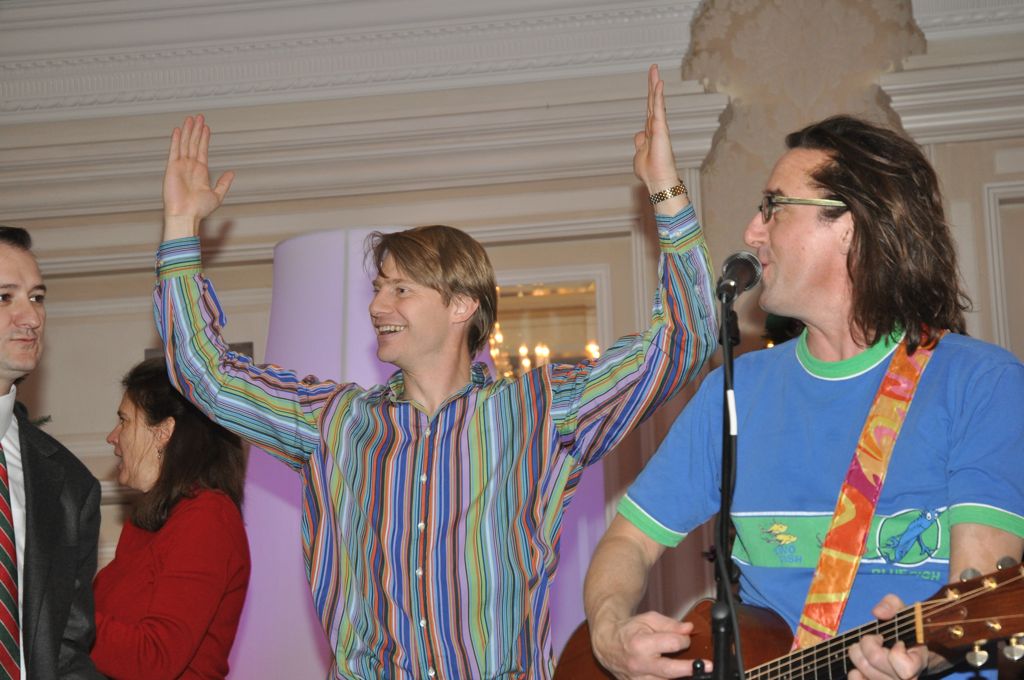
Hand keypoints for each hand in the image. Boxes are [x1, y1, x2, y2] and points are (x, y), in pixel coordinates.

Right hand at [163, 114, 234, 238]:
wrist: (186, 215)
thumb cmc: (199, 209)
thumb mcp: (217, 195)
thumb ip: (224, 183)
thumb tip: (231, 172)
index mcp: (201, 171)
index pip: (202, 150)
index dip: (204, 138)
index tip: (206, 127)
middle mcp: (190, 166)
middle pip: (194, 143)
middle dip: (197, 130)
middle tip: (199, 116)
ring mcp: (181, 166)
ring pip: (185, 144)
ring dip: (188, 131)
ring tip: (191, 118)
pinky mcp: (172, 168)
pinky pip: (174, 150)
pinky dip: (176, 140)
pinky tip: (178, 130)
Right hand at [591, 611, 707, 679]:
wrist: (607, 643)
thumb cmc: (628, 630)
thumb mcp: (648, 619)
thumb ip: (670, 624)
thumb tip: (689, 629)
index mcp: (641, 644)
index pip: (671, 644)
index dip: (683, 640)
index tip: (684, 638)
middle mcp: (639, 664)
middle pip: (670, 670)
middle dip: (690, 668)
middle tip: (707, 666)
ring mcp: (638, 679)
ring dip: (679, 675)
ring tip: (689, 669)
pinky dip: (666, 679)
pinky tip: (674, 675)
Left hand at [633, 65, 680, 195]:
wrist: (658, 180)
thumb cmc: (650, 171)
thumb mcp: (640, 154)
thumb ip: (640, 143)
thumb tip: (639, 135)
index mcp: (650, 132)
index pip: (649, 109)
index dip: (650, 96)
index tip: (652, 83)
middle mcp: (655, 126)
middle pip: (652, 101)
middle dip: (652, 84)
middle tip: (653, 68)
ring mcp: (659, 126)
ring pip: (656, 101)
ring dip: (654, 85)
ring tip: (654, 69)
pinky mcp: (660, 128)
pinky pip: (658, 108)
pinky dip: (658, 96)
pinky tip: (659, 83)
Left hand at [848, 595, 930, 679]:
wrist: (911, 653)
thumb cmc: (907, 630)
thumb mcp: (904, 612)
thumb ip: (892, 605)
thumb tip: (878, 612)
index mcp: (918, 661)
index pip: (905, 667)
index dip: (896, 652)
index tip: (898, 642)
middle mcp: (907, 678)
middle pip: (875, 660)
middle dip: (867, 642)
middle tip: (874, 638)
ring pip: (864, 672)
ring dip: (858, 654)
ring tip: (866, 649)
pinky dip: (854, 674)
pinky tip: (858, 667)